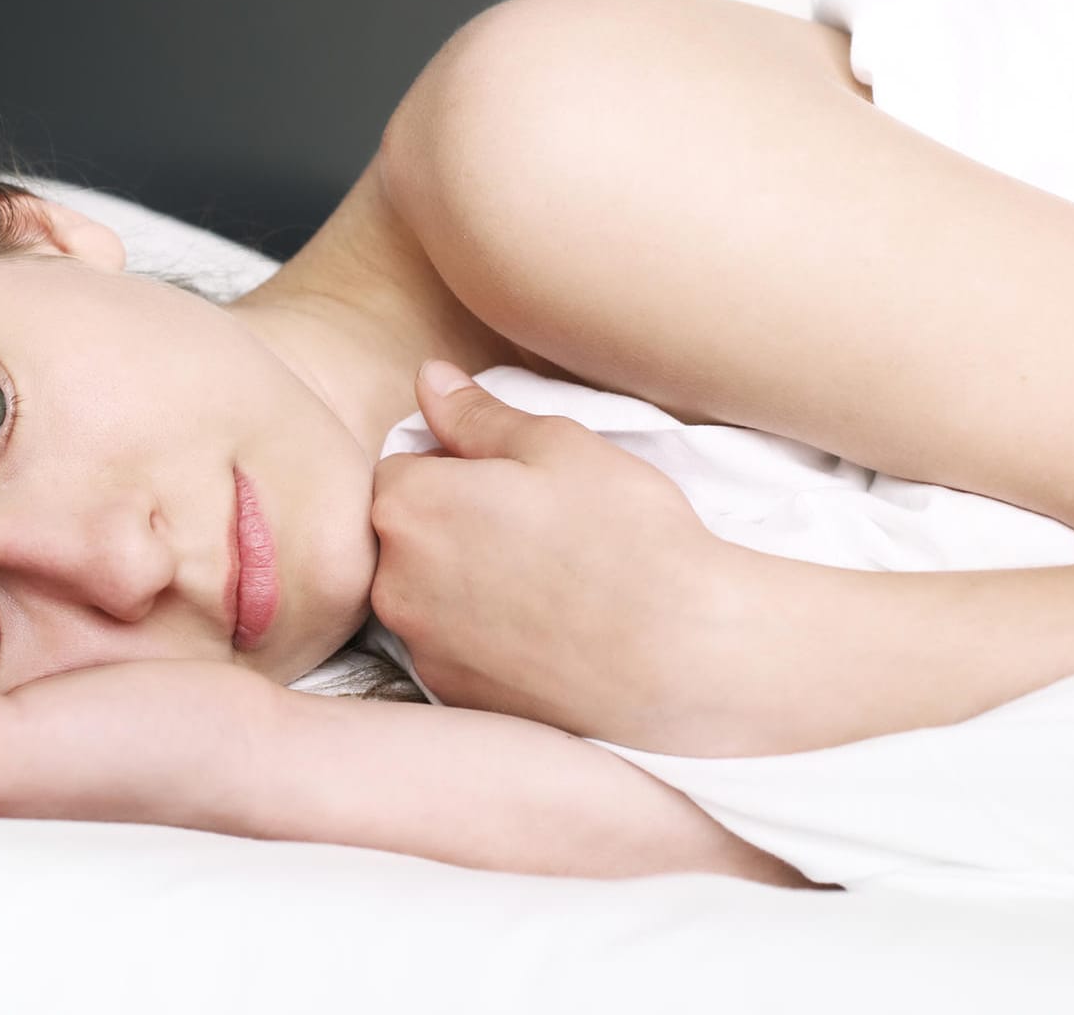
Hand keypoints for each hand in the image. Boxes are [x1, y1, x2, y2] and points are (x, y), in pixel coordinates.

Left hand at [368, 360, 736, 740]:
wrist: (682, 657)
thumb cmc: (626, 537)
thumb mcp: (558, 447)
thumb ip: (477, 415)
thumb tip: (429, 380)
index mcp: (408, 506)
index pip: (400, 469)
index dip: (454, 469)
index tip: (511, 486)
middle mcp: (391, 581)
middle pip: (402, 534)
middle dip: (450, 526)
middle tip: (533, 532)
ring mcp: (419, 644)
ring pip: (423, 593)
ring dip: (461, 582)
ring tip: (543, 584)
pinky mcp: (451, 693)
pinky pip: (450, 646)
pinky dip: (481, 636)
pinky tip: (543, 631)